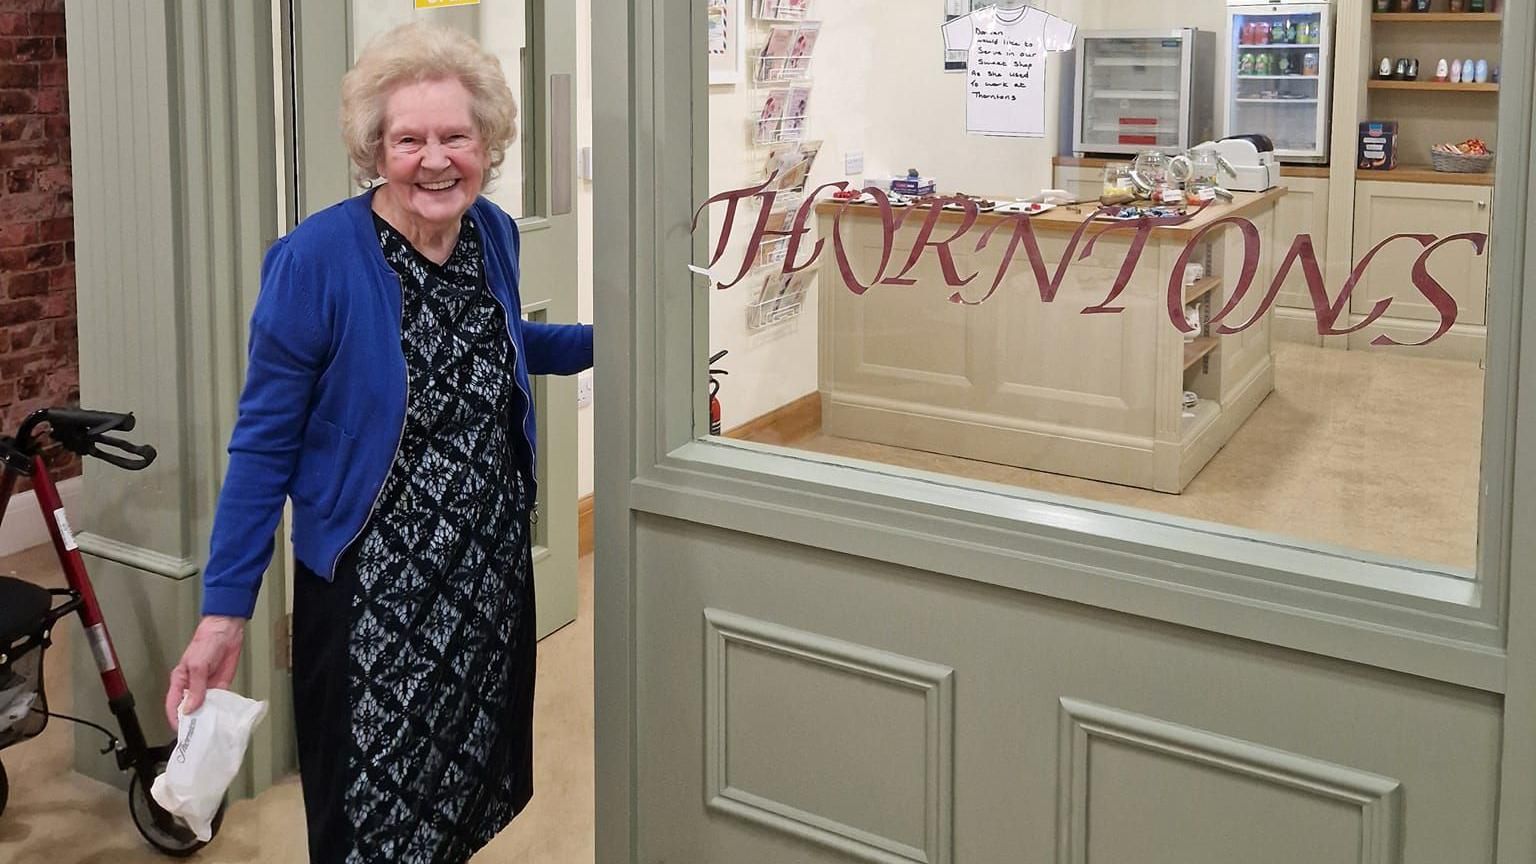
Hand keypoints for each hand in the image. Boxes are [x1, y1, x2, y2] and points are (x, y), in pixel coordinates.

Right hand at [165, 615, 245, 729]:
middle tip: (198, 736)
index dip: (175, 719)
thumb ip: (195, 689)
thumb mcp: (198, 666)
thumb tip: (190, 709)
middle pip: (189, 710)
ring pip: (204, 708)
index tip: (182, 732)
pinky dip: (220, 711)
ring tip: (211, 731)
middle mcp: (192, 688)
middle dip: (193, 722)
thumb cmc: (206, 643)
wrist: (226, 633)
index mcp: (180, 682)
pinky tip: (223, 719)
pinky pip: (219, 703)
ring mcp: (207, 689)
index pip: (173, 705)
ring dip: (208, 718)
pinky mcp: (220, 687)